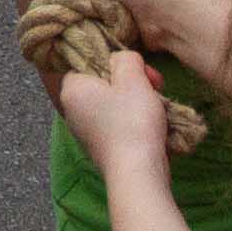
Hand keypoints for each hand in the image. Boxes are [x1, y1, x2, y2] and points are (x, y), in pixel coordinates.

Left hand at [49, 45, 173, 177]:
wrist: (137, 172)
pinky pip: (118, 125)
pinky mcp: (101, 148)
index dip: (116, 61)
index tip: (140, 70)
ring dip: (138, 101)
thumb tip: (123, 60)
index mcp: (72, 90)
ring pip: (114, 104)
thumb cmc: (132, 121)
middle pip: (104, 83)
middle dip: (133, 82)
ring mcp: (86, 132)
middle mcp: (73, 111)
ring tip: (159, 106)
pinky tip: (154, 126)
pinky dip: (135, 122)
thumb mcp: (133, 78)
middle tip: (156, 85)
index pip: (88, 62)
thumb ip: (125, 58)